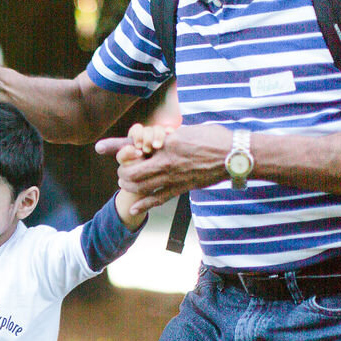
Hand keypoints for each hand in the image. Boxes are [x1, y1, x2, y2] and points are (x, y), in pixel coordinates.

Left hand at [97, 124, 232, 213]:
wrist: (234, 156)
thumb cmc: (214, 139)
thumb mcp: (187, 131)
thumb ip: (170, 136)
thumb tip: (159, 137)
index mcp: (167, 143)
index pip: (135, 146)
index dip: (118, 148)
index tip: (106, 148)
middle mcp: (167, 161)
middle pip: (132, 170)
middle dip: (122, 171)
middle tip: (121, 171)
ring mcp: (173, 177)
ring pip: (141, 186)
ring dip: (128, 186)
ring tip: (124, 184)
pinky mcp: (181, 188)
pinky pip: (158, 199)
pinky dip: (143, 205)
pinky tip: (133, 210)